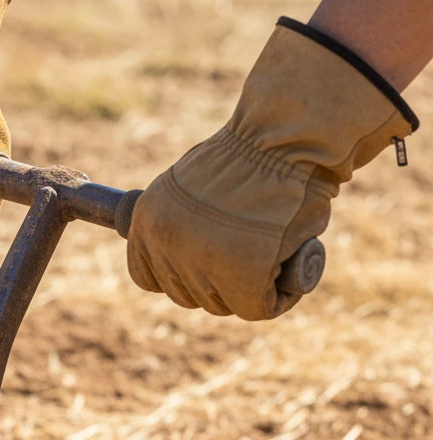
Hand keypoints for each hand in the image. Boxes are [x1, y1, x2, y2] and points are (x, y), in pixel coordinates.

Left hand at [127, 20, 417, 320]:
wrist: (288, 133)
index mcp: (148, 221)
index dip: (181, 273)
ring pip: (225, 304)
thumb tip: (184, 259)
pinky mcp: (244, 277)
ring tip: (272, 242)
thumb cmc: (252, 157)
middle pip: (187, 295)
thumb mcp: (193, 190)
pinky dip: (281, 292)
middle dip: (220, 280)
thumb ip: (182, 227)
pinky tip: (291, 260)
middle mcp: (166, 244)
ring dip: (251, 286)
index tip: (209, 256)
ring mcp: (202, 264)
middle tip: (252, 244)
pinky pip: (261, 306)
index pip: (147, 276)